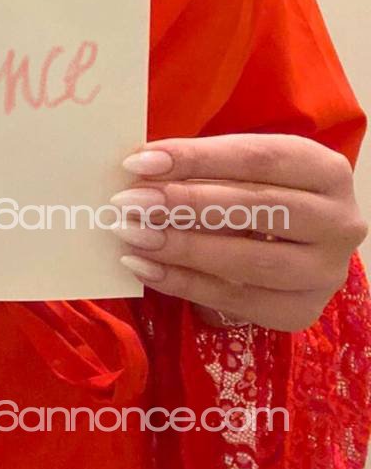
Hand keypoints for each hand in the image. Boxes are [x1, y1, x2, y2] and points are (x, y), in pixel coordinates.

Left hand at [110, 133, 366, 331]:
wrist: (303, 241)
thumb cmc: (263, 190)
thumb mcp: (245, 167)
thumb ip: (203, 166)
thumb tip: (141, 168)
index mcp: (326, 170)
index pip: (256, 157)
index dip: (195, 158)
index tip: (140, 160)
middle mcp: (338, 222)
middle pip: (255, 209)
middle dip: (184, 204)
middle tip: (129, 202)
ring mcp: (325, 272)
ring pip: (249, 260)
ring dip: (182, 247)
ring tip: (132, 235)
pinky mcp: (302, 311)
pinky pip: (237, 301)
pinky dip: (185, 284)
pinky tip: (146, 268)